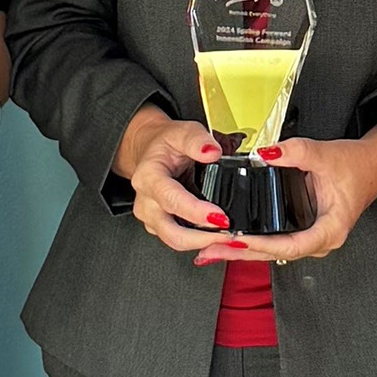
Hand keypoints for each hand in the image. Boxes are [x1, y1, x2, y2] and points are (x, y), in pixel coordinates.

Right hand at [127, 114, 239, 253]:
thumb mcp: (182, 132)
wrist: (151, 150)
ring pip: (175, 241)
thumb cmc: (166, 144)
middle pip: (172, 232)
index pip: (171, 199)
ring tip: (229, 238)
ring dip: (204, 244)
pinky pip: (179, 240)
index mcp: (148, 177)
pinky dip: (200, 242)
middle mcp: (146, 201)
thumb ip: (197, 140)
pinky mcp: (159, 225)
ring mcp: (151, 216)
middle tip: (230, 236)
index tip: (220, 217)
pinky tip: (218, 237)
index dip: (196, 212)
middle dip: (203, 239)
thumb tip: (212, 151)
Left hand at [194, 134, 376, 266]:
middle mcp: (321, 240)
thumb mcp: (324, 154)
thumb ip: (295, 152)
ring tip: (211, 251)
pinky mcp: (303, 231)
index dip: (262, 245)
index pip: (292, 244)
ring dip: (243, 252)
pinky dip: (252, 243)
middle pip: (276, 254)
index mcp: (330, 228)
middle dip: (241, 253)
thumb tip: (265, 153)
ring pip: (273, 252)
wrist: (373, 165)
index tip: (237, 240)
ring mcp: (312, 238)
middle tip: (210, 250)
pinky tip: (231, 242)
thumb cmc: (356, 165)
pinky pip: (275, 243)